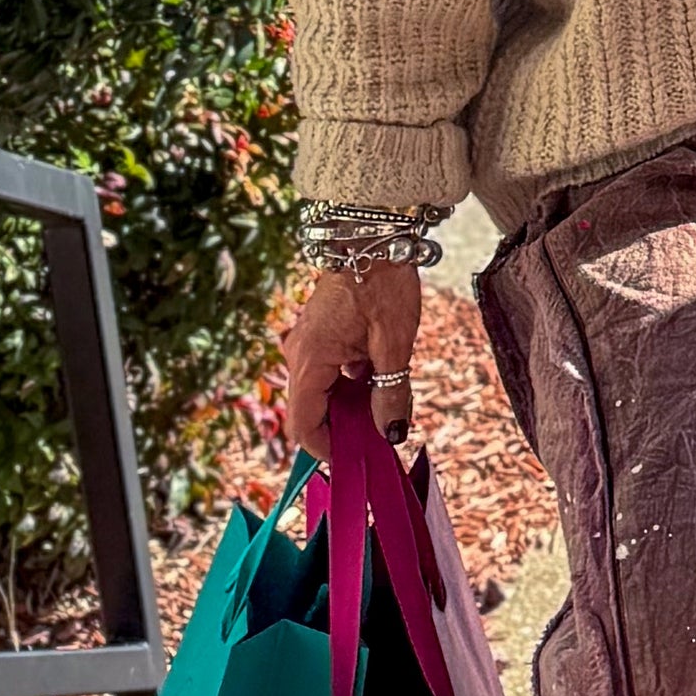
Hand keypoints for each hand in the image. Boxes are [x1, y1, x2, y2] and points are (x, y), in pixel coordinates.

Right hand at [274, 261, 423, 458]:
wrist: (374, 235)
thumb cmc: (383, 282)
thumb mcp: (395, 342)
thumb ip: (391, 390)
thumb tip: (392, 434)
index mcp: (310, 359)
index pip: (303, 424)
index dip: (328, 449)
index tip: (358, 460)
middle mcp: (300, 354)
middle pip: (311, 411)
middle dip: (344, 429)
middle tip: (381, 436)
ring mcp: (309, 343)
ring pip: (322, 392)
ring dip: (350, 406)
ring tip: (387, 407)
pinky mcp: (321, 335)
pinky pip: (330, 373)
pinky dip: (351, 385)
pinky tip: (381, 380)